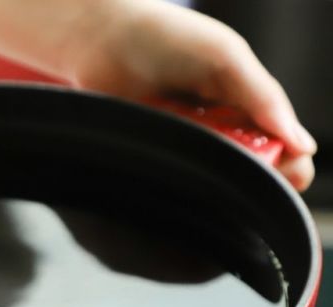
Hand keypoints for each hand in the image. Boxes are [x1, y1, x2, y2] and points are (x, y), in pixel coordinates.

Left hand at [70, 0, 316, 189]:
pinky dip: (178, 177)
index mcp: (245, 101)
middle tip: (241, 170)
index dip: (287, 163)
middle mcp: (217, 124)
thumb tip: (303, 144)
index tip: (285, 175)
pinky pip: (172, 176)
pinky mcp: (152, 153)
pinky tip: (174, 167)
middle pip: (246, 166)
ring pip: (210, 176)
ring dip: (212, 177)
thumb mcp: (225, 58)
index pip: (280, 143)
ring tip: (200, 156)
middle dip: (251, 174)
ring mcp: (183, 141)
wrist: (97, 38)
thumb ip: (264, 97)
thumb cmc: (162, 36)